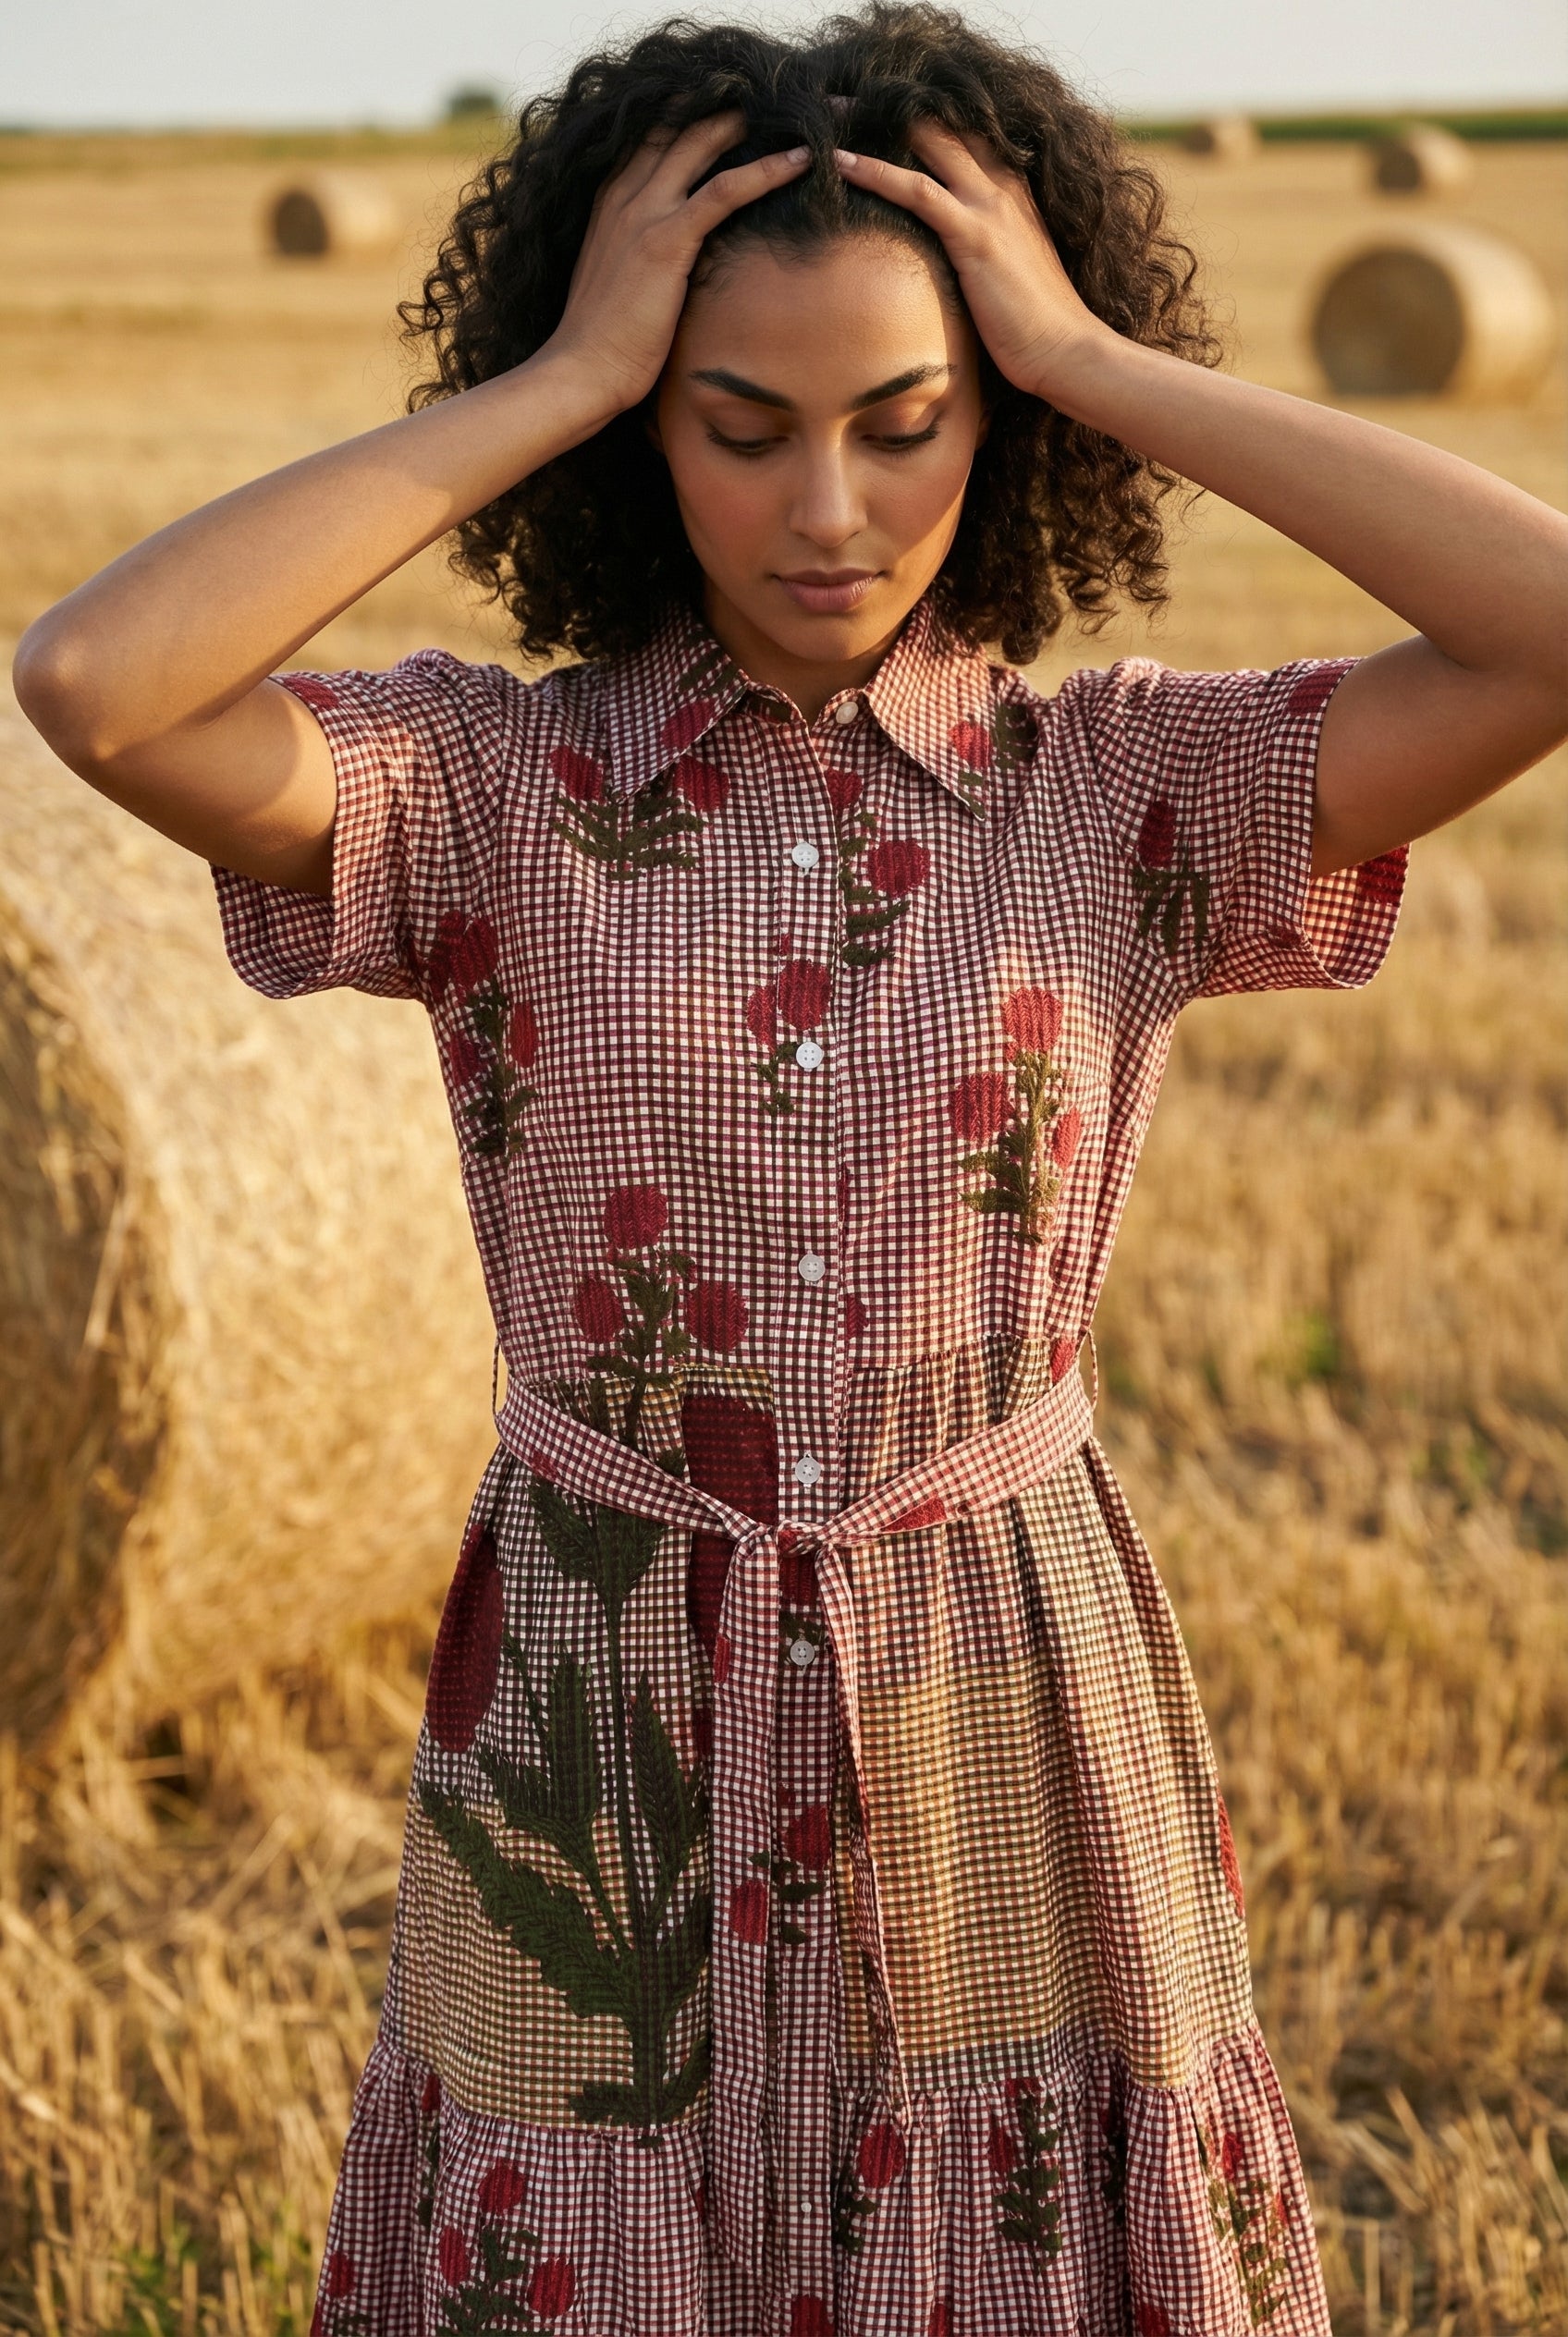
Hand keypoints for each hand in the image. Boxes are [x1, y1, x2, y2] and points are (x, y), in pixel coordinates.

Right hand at [545, 115, 808, 418]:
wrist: (580, 372)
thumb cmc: (602, 341)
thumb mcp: (620, 281)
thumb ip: (641, 253)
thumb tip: (672, 262)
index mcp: (612, 198)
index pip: (658, 134)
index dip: (699, 114)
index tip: (740, 105)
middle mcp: (625, 192)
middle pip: (682, 125)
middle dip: (731, 106)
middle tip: (778, 96)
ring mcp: (644, 212)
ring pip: (704, 143)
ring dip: (756, 123)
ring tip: (802, 112)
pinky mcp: (666, 240)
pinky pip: (724, 191)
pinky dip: (766, 170)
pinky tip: (802, 159)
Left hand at [835, 126, 1105, 399]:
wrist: (1067, 350)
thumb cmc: (1035, 322)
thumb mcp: (1006, 268)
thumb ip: (979, 244)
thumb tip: (943, 253)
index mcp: (1010, 187)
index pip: (960, 133)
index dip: (919, 117)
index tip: (877, 111)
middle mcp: (1001, 183)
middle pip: (942, 124)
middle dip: (893, 104)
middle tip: (844, 99)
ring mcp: (989, 206)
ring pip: (928, 142)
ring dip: (875, 123)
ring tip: (831, 114)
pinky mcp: (975, 236)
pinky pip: (918, 191)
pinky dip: (876, 172)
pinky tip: (841, 164)